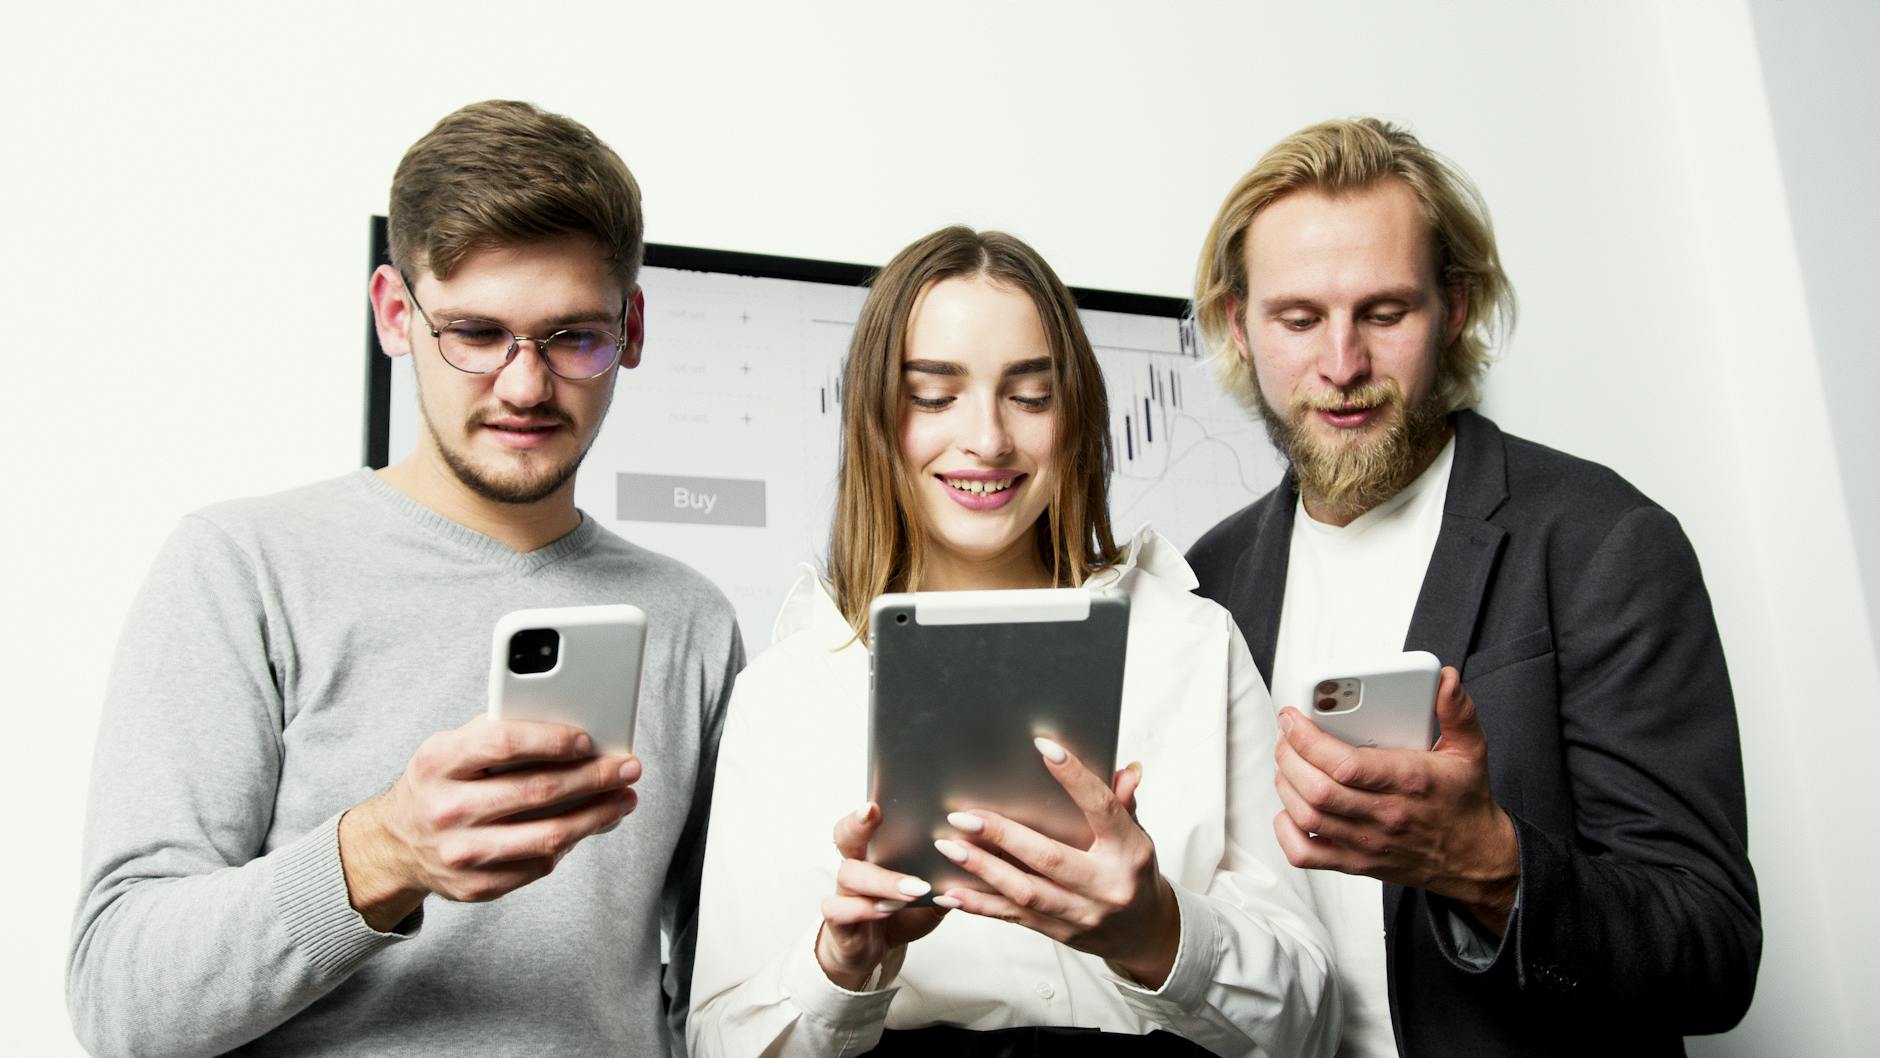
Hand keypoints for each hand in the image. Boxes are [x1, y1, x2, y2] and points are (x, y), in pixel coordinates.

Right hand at [339, 716, 639, 930]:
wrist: (395, 844)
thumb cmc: (439, 784)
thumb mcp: (452, 747)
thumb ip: (501, 733)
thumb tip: (574, 737)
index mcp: (439, 763)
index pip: (503, 743)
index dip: (552, 740)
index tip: (588, 740)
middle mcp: (445, 809)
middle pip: (536, 792)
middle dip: (594, 778)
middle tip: (628, 768)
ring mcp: (459, 853)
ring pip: (547, 836)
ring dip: (596, 816)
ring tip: (623, 799)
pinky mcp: (474, 887)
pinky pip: (538, 865)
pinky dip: (570, 843)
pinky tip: (589, 825)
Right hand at [814, 803, 948, 990]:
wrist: (871, 952)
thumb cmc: (898, 916)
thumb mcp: (928, 898)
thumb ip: (946, 880)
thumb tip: (976, 861)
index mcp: (874, 853)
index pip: (864, 822)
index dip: (866, 812)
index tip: (876, 804)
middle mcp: (854, 865)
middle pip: (845, 836)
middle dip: (859, 824)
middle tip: (873, 813)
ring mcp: (843, 891)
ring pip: (850, 875)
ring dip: (883, 880)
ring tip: (912, 889)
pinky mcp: (837, 920)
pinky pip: (839, 909)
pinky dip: (863, 909)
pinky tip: (884, 910)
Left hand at [933, 738, 1181, 987]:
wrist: (1145, 931)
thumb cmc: (1133, 871)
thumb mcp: (1136, 834)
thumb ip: (1123, 803)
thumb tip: (1127, 769)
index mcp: (1130, 851)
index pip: (1102, 808)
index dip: (1075, 777)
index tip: (1044, 747)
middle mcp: (1106, 885)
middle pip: (1050, 858)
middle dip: (1002, 834)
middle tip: (963, 815)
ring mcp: (1082, 913)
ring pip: (1026, 891)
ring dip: (983, 868)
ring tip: (950, 847)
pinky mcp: (1060, 932)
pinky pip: (1015, 917)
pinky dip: (980, 905)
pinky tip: (951, 892)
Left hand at [1272, 666, 1518, 933]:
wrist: (1476, 859)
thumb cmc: (1465, 803)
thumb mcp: (1470, 750)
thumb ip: (1457, 711)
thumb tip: (1446, 680)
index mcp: (1409, 782)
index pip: (1345, 764)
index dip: (1308, 738)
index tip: (1293, 717)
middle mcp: (1385, 814)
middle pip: (1317, 789)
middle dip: (1289, 756)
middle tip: (1287, 735)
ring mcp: (1367, 842)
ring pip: (1306, 816)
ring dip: (1285, 785)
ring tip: (1288, 761)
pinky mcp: (1355, 863)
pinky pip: (1305, 855)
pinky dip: (1285, 831)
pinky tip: (1290, 809)